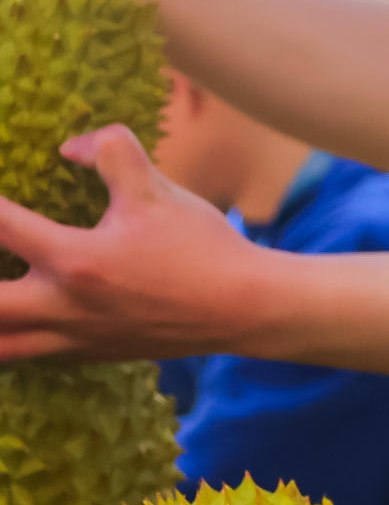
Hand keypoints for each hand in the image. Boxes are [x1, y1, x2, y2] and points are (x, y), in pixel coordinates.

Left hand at [0, 126, 268, 363]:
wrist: (248, 309)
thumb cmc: (203, 248)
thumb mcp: (158, 189)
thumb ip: (111, 153)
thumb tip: (69, 147)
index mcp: (76, 262)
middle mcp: (65, 307)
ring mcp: (76, 337)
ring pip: (0, 346)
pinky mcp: (92, 353)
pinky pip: (28, 357)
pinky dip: (8, 343)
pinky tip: (9, 325)